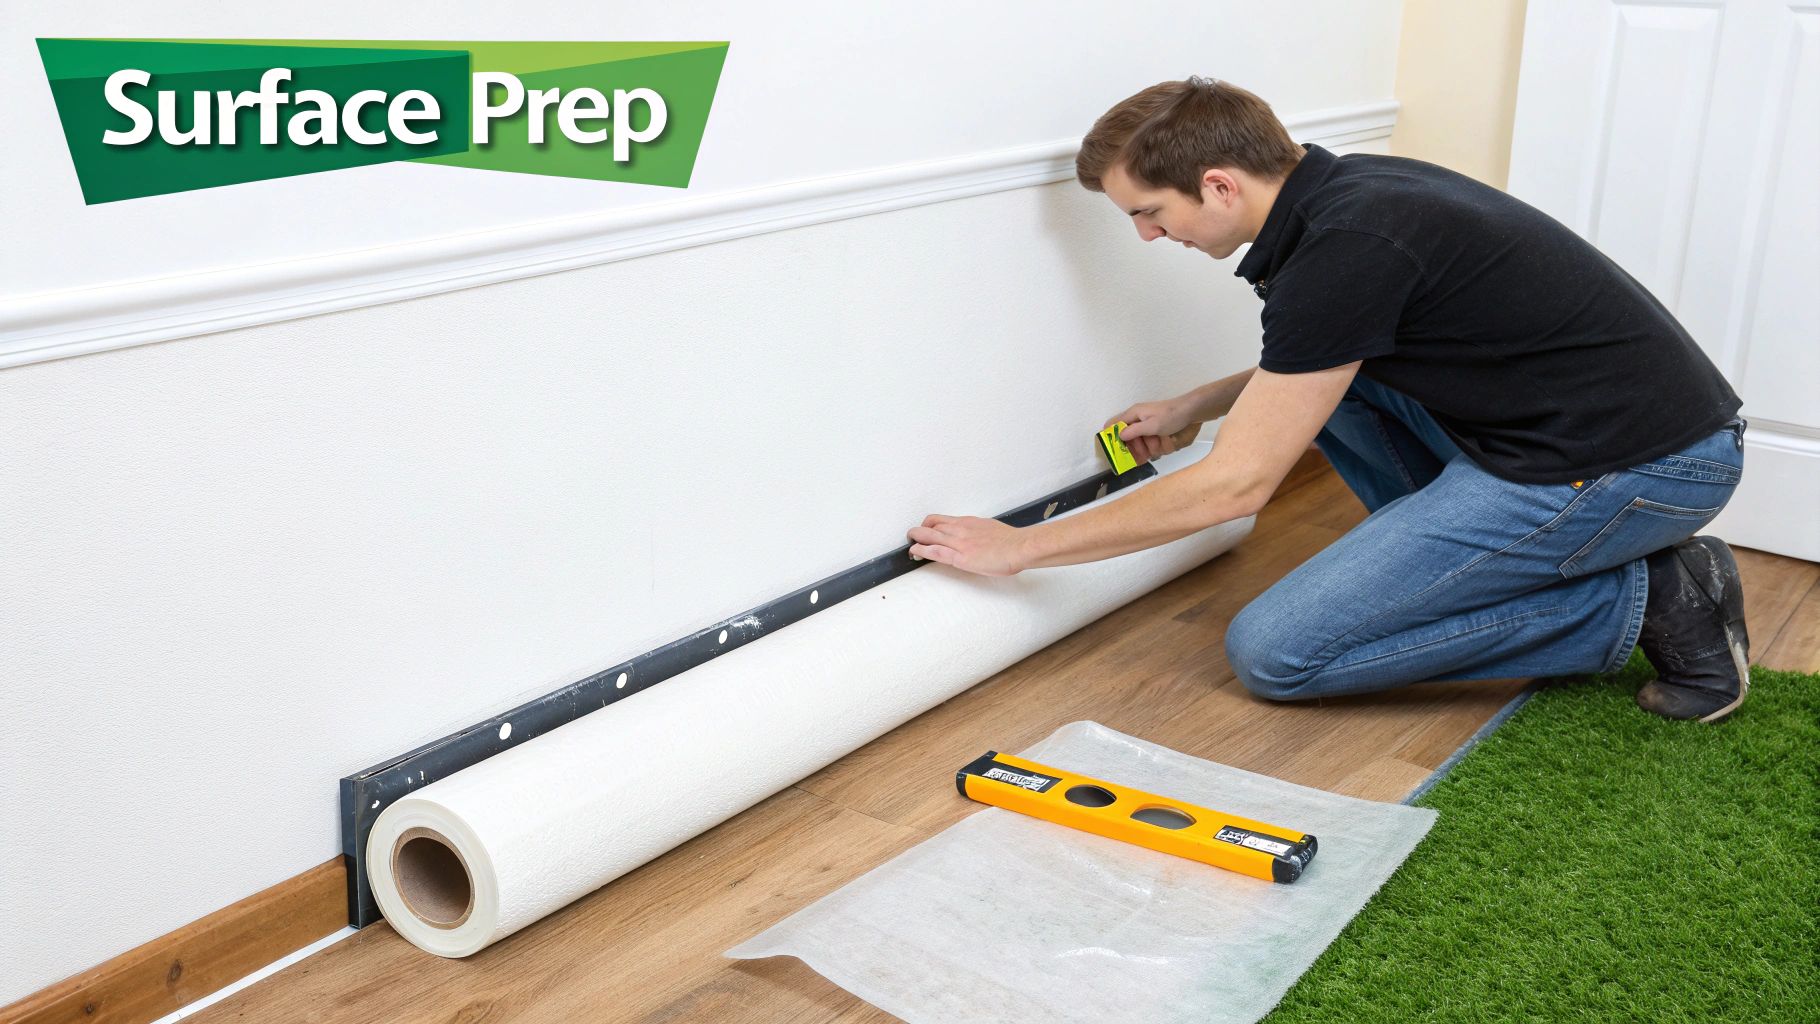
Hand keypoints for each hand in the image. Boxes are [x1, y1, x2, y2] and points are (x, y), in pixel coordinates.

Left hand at [906, 515, 1029, 575]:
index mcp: (969, 522)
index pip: (942, 519)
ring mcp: (959, 542)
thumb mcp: (991, 529)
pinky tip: (915, 552)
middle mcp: (961, 529)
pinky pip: (936, 552)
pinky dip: (922, 550)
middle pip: (931, 523)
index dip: (929, 524)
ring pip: (929, 535)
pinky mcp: (960, 557)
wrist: (1020, 547)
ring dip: (916, 538)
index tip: (926, 529)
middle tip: (913, 535)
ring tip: (910, 544)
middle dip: (919, 529)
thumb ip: (979, 532)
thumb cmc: (1011, 541)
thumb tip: (976, 538)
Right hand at [1106, 398, 1202, 463]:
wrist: (1192, 411)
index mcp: (1133, 414)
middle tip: (1145, 453)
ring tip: (1160, 443)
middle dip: (1137, 448)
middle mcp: (1138, 419)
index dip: (1112, 437)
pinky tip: (1165, 443)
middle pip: (1129, 438)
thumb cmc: (1171, 416)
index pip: (1113, 424)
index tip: (1116, 450)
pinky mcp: (1157, 429)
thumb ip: (1134, 431)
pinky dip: (1158, 445)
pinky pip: (1153, 442)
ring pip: (1142, 442)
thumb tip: (1119, 435)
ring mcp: (1148, 425)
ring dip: (1150, 447)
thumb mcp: (1151, 425)